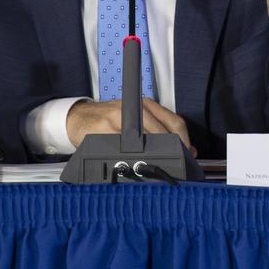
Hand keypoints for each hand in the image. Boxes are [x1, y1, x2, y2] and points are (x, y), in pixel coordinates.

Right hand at [66, 97, 194, 154]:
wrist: (79, 117)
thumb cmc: (110, 120)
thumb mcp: (136, 120)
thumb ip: (160, 132)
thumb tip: (188, 150)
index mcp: (146, 105)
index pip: (174, 121)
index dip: (183, 140)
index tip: (188, 153)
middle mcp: (135, 107)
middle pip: (162, 130)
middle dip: (171, 149)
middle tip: (174, 161)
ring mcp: (119, 116)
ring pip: (144, 138)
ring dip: (152, 153)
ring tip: (154, 163)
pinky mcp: (104, 127)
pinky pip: (122, 144)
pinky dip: (130, 155)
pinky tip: (132, 160)